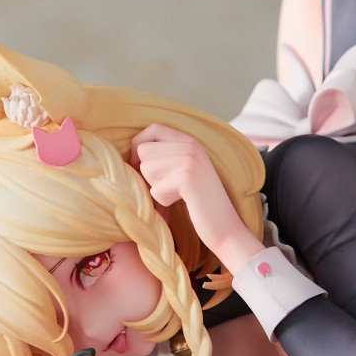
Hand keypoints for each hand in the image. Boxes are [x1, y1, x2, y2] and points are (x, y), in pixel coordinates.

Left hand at [132, 123, 261, 270]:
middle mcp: (191, 145)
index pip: (153, 128)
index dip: (139, 146)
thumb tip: (129, 155)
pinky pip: (155, 189)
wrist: (226, 228)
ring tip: (178, 195)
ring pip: (146, 169)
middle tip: (169, 187)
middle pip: (144, 151)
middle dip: (148, 174)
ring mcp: (190, 159)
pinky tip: (183, 203)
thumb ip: (164, 157)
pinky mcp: (187, 178)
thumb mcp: (182, 172)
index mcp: (190, 141)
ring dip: (156, 188)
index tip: (141, 166)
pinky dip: (164, 201)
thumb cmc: (198, 204)